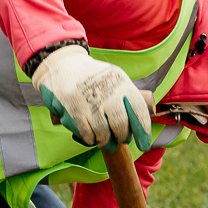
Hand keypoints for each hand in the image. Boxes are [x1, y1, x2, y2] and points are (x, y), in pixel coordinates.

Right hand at [33, 45, 153, 150]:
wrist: (64, 62)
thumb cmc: (95, 76)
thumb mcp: (115, 78)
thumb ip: (127, 98)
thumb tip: (139, 126)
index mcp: (122, 83)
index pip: (138, 111)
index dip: (143, 132)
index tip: (144, 145)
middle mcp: (108, 92)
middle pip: (121, 125)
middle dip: (123, 137)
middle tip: (121, 140)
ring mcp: (90, 100)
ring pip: (103, 133)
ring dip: (105, 141)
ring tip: (105, 141)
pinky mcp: (73, 108)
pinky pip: (86, 133)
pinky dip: (90, 139)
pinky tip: (92, 138)